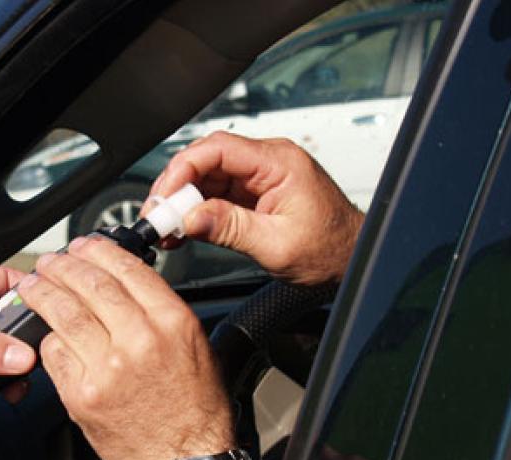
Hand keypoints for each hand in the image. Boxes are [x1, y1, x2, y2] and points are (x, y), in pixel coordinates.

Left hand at [17, 237, 234, 459]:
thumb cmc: (194, 408)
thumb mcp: (196, 345)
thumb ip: (161, 311)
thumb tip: (126, 282)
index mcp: (172, 321)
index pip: (126, 269)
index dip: (98, 251)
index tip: (85, 246)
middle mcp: (140, 339)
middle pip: (90, 285)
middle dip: (63, 266)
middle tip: (50, 261)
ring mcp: (107, 368)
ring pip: (64, 314)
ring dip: (42, 293)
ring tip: (33, 285)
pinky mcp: (82, 394)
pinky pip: (55, 354)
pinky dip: (48, 340)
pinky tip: (45, 332)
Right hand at [148, 131, 364, 284]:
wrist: (353, 259)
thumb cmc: (331, 249)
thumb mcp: (277, 244)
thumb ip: (231, 228)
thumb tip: (191, 218)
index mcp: (279, 163)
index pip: (218, 148)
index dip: (183, 169)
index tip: (165, 197)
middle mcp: (268, 162)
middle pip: (207, 160)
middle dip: (176, 187)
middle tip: (158, 216)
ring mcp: (260, 177)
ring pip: (207, 177)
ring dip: (183, 201)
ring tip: (166, 228)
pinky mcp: (254, 194)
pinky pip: (216, 194)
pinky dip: (196, 211)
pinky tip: (183, 229)